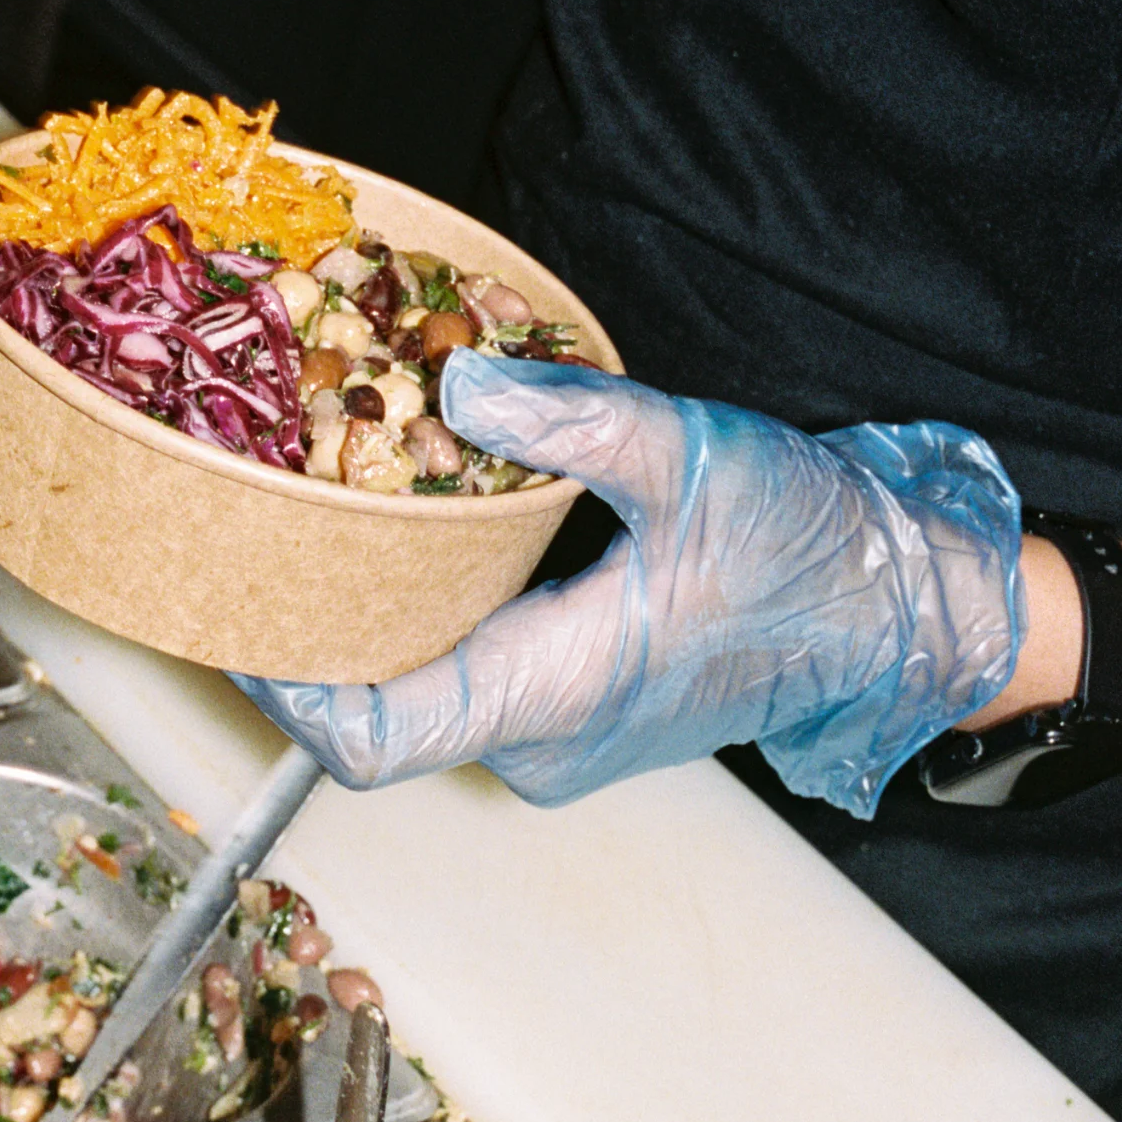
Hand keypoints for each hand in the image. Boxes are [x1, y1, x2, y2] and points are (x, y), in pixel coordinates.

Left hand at [231, 352, 1026, 816]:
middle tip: (243, 528)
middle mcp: (535, 734)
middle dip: (301, 628)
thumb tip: (456, 385)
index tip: (226, 606)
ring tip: (293, 518)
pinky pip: (453, 672)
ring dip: (351, 616)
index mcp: (553, 694)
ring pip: (411, 688)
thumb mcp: (700, 460)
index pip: (373, 736)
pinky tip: (381, 534)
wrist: (895, 608)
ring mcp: (549, 729)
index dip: (287, 686)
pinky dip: (406, 613)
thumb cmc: (812, 547)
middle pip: (373, 707)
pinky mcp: (564, 704)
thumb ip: (576, 423)